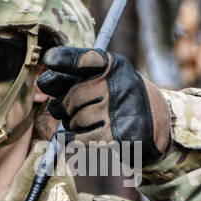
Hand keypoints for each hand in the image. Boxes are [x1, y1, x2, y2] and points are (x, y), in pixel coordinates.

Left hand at [36, 47, 170, 163]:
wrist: (157, 125)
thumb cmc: (119, 98)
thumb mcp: (106, 76)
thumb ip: (75, 75)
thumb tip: (43, 82)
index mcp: (115, 67)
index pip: (85, 59)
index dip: (64, 59)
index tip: (49, 59)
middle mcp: (118, 87)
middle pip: (71, 98)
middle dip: (66, 107)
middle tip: (77, 109)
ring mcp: (118, 113)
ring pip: (73, 121)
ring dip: (74, 126)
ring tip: (92, 123)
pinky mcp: (116, 139)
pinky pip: (77, 140)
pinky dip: (75, 141)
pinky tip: (87, 137)